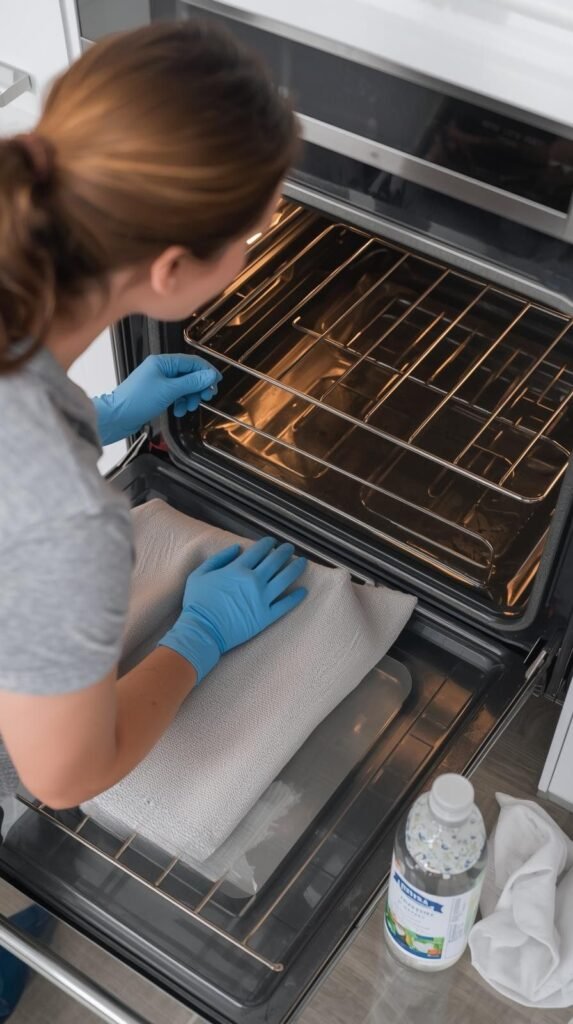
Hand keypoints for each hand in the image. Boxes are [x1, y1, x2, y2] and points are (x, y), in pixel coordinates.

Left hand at [92, 354, 221, 444]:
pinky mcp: (156, 393)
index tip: (216, 382)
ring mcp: (158, 381)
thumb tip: (210, 375)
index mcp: (162, 362)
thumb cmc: (137, 401)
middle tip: (206, 397)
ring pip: (183, 386)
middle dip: (198, 387)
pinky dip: (180, 402)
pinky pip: (175, 395)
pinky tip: (179, 411)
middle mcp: (161, 369)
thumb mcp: (170, 391)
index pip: (192, 362)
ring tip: (190, 407)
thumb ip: (192, 382)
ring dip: (190, 397)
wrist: (117, 417)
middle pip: (189, 374)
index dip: (206, 372)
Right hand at [159, 537, 307, 682]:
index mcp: (238, 569)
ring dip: (296, 568)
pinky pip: (285, 605)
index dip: (267, 543)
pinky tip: (303, 591)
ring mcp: (262, 599)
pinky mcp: (266, 616)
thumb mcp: (199, 574)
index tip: (272, 541)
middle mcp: (253, 581)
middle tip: (289, 548)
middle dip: (284, 552)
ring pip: (285, 579)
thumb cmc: (197, 603)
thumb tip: (237, 548)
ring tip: (303, 562)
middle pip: (275, 561)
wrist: (202, 630)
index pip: (258, 551)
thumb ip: (218, 558)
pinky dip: (296, 597)